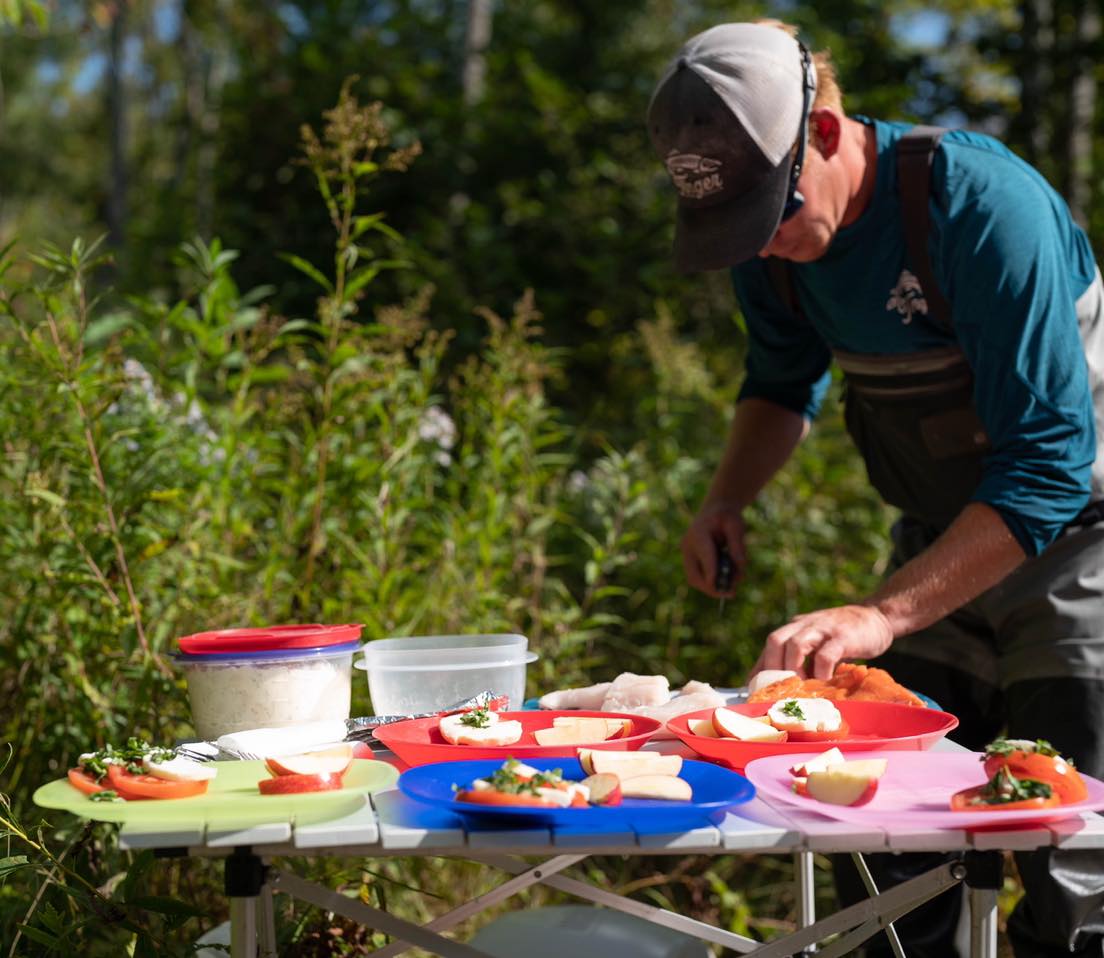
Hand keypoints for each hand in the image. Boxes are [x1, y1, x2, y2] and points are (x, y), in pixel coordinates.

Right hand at [680, 501, 745, 596]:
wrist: (715, 509)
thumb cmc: (727, 516)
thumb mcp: (736, 525)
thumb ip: (737, 545)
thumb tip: (740, 566)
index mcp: (698, 533)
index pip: (705, 556)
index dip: (714, 573)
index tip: (725, 588)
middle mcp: (688, 546)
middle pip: (694, 575)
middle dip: (712, 588)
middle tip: (731, 593)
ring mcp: (688, 554)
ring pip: (695, 579)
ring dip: (714, 586)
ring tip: (734, 584)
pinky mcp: (691, 560)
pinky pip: (699, 577)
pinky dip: (713, 581)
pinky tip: (728, 578)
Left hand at [751, 604, 894, 679]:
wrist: (877, 616)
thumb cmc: (846, 638)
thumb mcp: (820, 644)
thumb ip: (805, 659)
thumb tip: (788, 688)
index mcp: (795, 627)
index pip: (769, 646)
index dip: (759, 669)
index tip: (755, 691)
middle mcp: (804, 625)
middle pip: (775, 640)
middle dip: (772, 667)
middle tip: (778, 691)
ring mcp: (823, 628)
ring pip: (795, 644)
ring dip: (792, 670)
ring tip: (799, 690)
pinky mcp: (843, 636)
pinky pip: (825, 655)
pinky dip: (820, 673)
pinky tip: (824, 685)